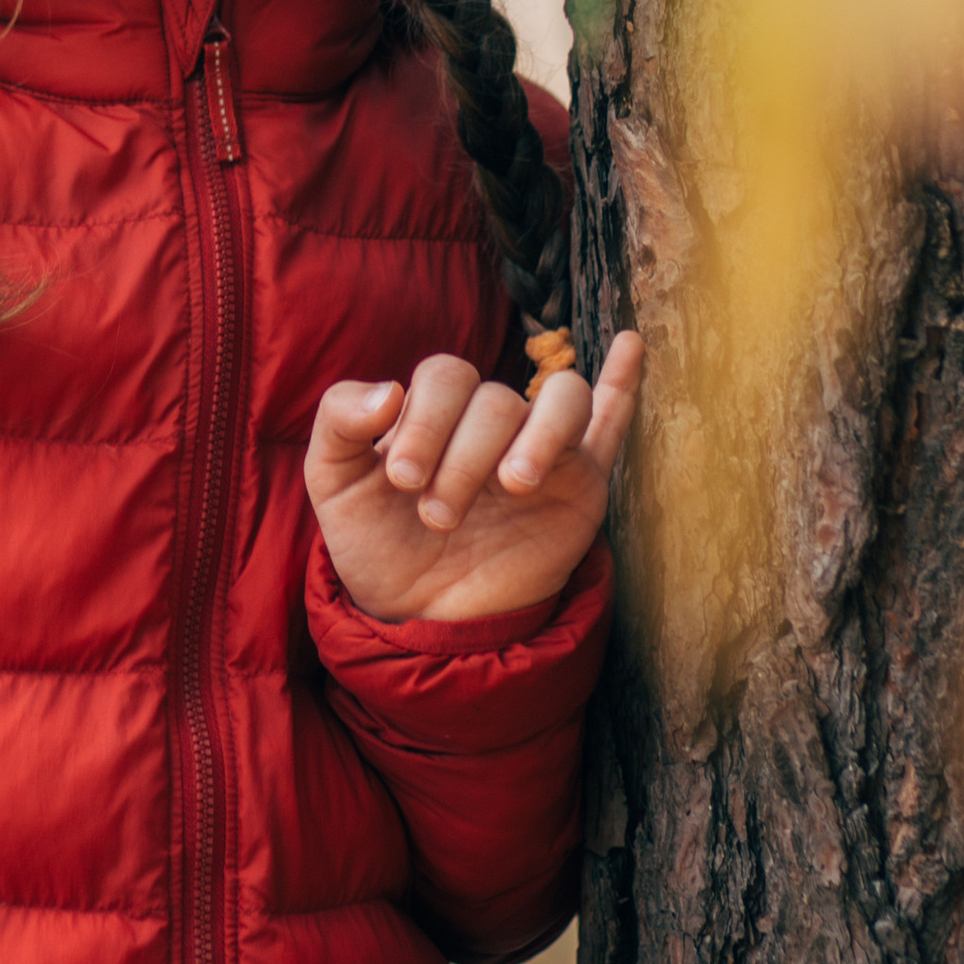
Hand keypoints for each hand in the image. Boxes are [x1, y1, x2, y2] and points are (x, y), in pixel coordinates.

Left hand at [307, 332, 644, 624]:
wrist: (421, 619)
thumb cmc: (379, 545)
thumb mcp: (335, 485)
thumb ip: (339, 422)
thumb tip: (389, 389)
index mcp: (436, 410)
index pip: (446, 376)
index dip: (425, 420)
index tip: (401, 480)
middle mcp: (490, 421)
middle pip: (498, 399)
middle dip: (463, 457)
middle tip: (438, 515)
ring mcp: (540, 448)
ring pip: (562, 401)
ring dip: (538, 436)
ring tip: (512, 484)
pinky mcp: (579, 485)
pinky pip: (610, 426)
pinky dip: (621, 386)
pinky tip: (628, 345)